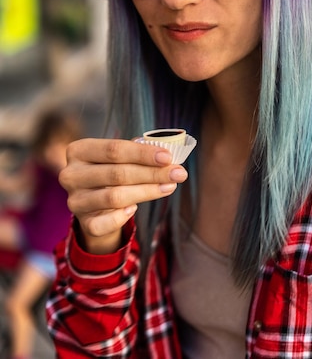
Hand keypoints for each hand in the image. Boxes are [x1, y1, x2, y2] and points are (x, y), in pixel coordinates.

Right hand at [59, 138, 187, 253]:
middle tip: (178, 173)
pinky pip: (106, 222)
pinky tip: (134, 208)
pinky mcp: (83, 222)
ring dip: (147, 192)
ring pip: (115, 197)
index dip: (143, 153)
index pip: (114, 149)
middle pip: (117, 173)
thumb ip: (138, 151)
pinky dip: (123, 216)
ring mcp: (75, 200)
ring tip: (169, 187)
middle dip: (152, 173)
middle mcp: (71, 174)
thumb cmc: (112, 172)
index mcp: (79, 150)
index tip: (168, 157)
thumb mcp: (120, 157)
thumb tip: (166, 155)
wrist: (96, 205)